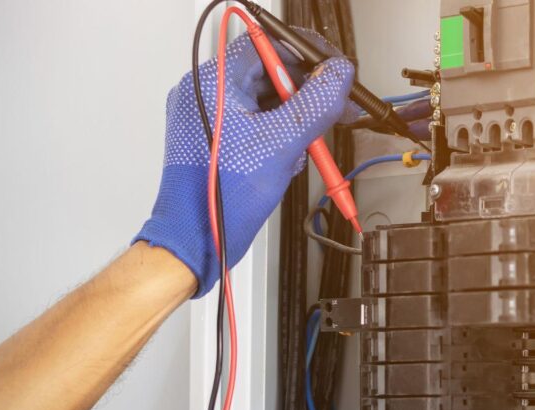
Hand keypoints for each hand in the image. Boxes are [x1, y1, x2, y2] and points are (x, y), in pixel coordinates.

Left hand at [135, 30, 354, 296]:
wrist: (196, 240)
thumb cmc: (222, 197)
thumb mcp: (281, 144)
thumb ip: (316, 104)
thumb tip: (339, 74)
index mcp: (214, 84)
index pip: (266, 44)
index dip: (306, 54)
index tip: (333, 71)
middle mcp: (206, 94)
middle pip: (268, 74)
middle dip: (305, 94)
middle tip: (333, 110)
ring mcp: (208, 118)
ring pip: (265, 101)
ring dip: (294, 119)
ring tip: (305, 147)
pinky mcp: (215, 140)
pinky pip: (255, 123)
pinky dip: (278, 135)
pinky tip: (287, 159)